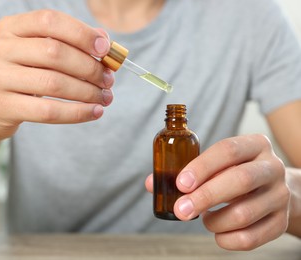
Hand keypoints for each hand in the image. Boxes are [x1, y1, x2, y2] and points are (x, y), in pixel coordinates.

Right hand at [0, 10, 113, 139]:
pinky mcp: (3, 106)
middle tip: (108, 80)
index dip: (81, 34)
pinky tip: (95, 112)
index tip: (105, 49)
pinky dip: (77, 113)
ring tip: (105, 97)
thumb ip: (69, 43)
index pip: (50, 21)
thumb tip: (104, 41)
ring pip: (54, 83)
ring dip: (87, 92)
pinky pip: (48, 111)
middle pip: (55, 52)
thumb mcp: (39, 54)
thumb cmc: (22, 76)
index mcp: (11, 27)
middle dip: (89, 67)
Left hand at [145, 134, 289, 249]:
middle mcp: (272, 167)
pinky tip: (217, 232)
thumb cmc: (234, 173)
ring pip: (244, 212)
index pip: (228, 150)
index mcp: (255, 145)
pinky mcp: (280, 222)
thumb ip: (186, 172)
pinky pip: (251, 238)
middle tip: (180, 210)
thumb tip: (152, 184)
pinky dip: (226, 239)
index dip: (202, 166)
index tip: (180, 183)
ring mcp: (280, 195)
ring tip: (203, 219)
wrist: (274, 189)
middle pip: (240, 180)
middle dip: (204, 197)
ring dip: (214, 220)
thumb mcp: (218, 164)